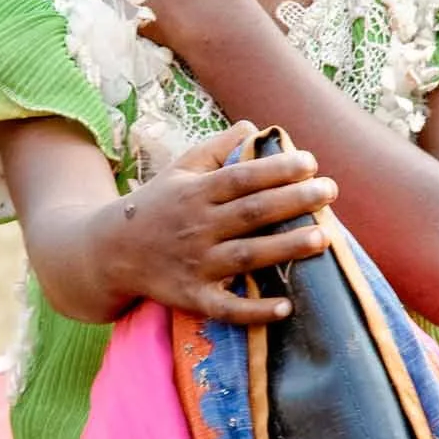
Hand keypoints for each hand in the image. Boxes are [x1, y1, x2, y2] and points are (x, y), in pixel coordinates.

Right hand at [107, 122, 335, 324]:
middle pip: (251, 213)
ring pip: (246, 256)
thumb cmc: (157, 205)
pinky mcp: (192, 297)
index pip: (242, 177)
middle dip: (293, 200)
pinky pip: (226, 307)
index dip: (277, 169)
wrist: (109, 251)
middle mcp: (197, 227)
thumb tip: (255, 127)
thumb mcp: (179, 170)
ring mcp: (195, 264)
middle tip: (329, 191)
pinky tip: (286, 307)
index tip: (311, 162)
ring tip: (322, 238)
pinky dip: (254, 311)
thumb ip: (217, 148)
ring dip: (285, 248)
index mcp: (196, 193)